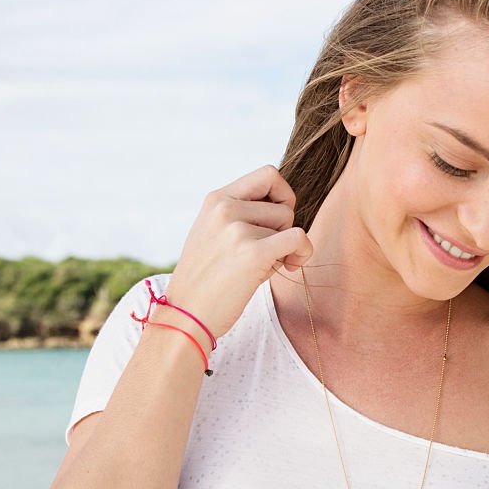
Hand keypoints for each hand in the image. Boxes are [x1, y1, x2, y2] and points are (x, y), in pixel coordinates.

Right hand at [162, 164, 313, 339]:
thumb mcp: (215, 233)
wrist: (186, 314)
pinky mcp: (253, 252)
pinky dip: (303, 253)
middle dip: (283, 230)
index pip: (268, 174)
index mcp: (216, 199)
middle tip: (265, 252)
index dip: (283, 195)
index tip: (277, 221)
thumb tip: (286, 206)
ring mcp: (237, 229)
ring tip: (260, 265)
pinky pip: (299, 239)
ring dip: (285, 247)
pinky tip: (289, 266)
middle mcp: (225, 208)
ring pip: (290, 224)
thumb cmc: (207, 279)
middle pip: (284, 204)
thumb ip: (242, 214)